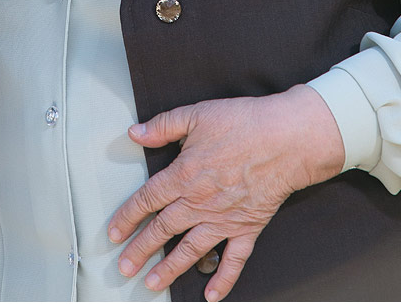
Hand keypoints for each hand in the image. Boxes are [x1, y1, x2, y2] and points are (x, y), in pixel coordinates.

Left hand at [108, 86, 343, 301]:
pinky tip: (211, 296)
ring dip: (170, 269)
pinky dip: (223, 280)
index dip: (128, 217)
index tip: (114, 233)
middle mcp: (199, 202)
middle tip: (124, 268)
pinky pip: (233, 260)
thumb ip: (163, 125)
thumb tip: (135, 132)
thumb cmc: (243, 122)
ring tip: (152, 285)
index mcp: (183, 175)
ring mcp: (224, 218)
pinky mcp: (248, 227)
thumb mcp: (196, 114)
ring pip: (191, 250)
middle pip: (163, 230)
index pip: (148, 200)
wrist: (287, 139)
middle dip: (141, 250)